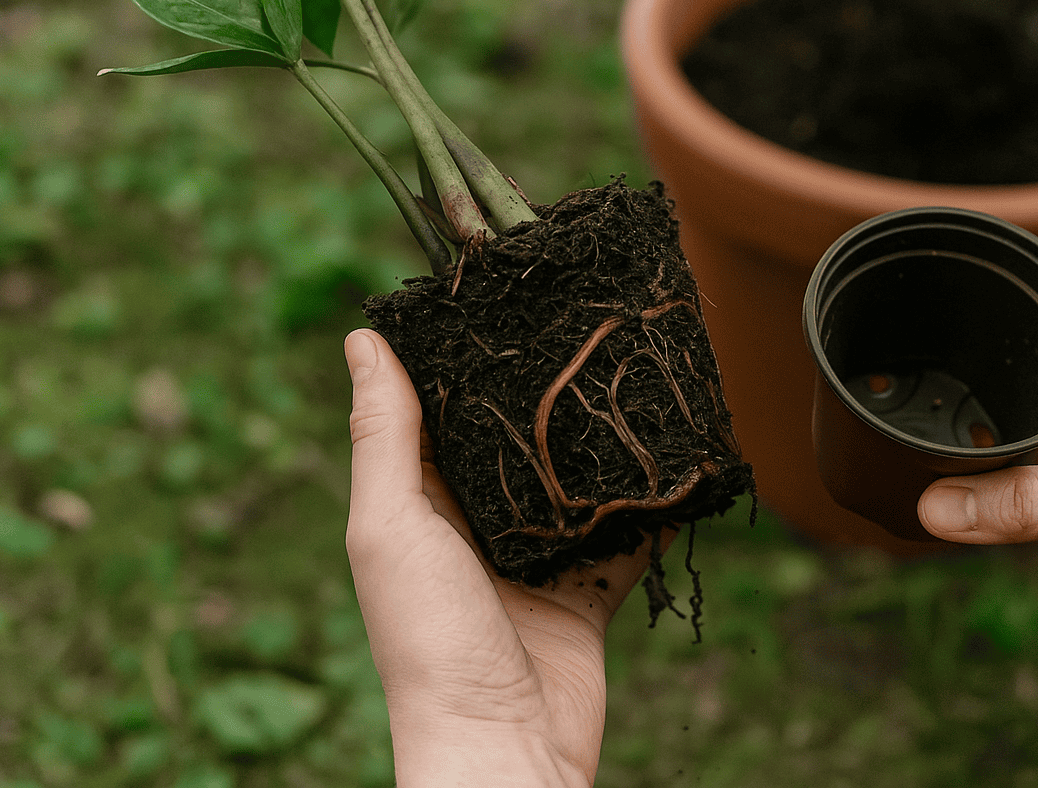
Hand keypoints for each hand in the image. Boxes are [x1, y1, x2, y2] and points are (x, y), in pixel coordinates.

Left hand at [344, 329, 659, 787]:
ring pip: (577, 483)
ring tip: (637, 378)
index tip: (500, 295)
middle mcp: (476, 528)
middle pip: (515, 443)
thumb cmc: (429, 642)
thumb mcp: (393, 527)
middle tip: (586, 326)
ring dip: (603, 444)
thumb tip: (362, 340)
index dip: (462, 359)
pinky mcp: (590, 592)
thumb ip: (385, 437)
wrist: (504, 748)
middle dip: (546, 394)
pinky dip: (651, 504)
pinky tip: (675, 456)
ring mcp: (537, 560)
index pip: (439, 414)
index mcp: (419, 507)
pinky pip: (627, 535)